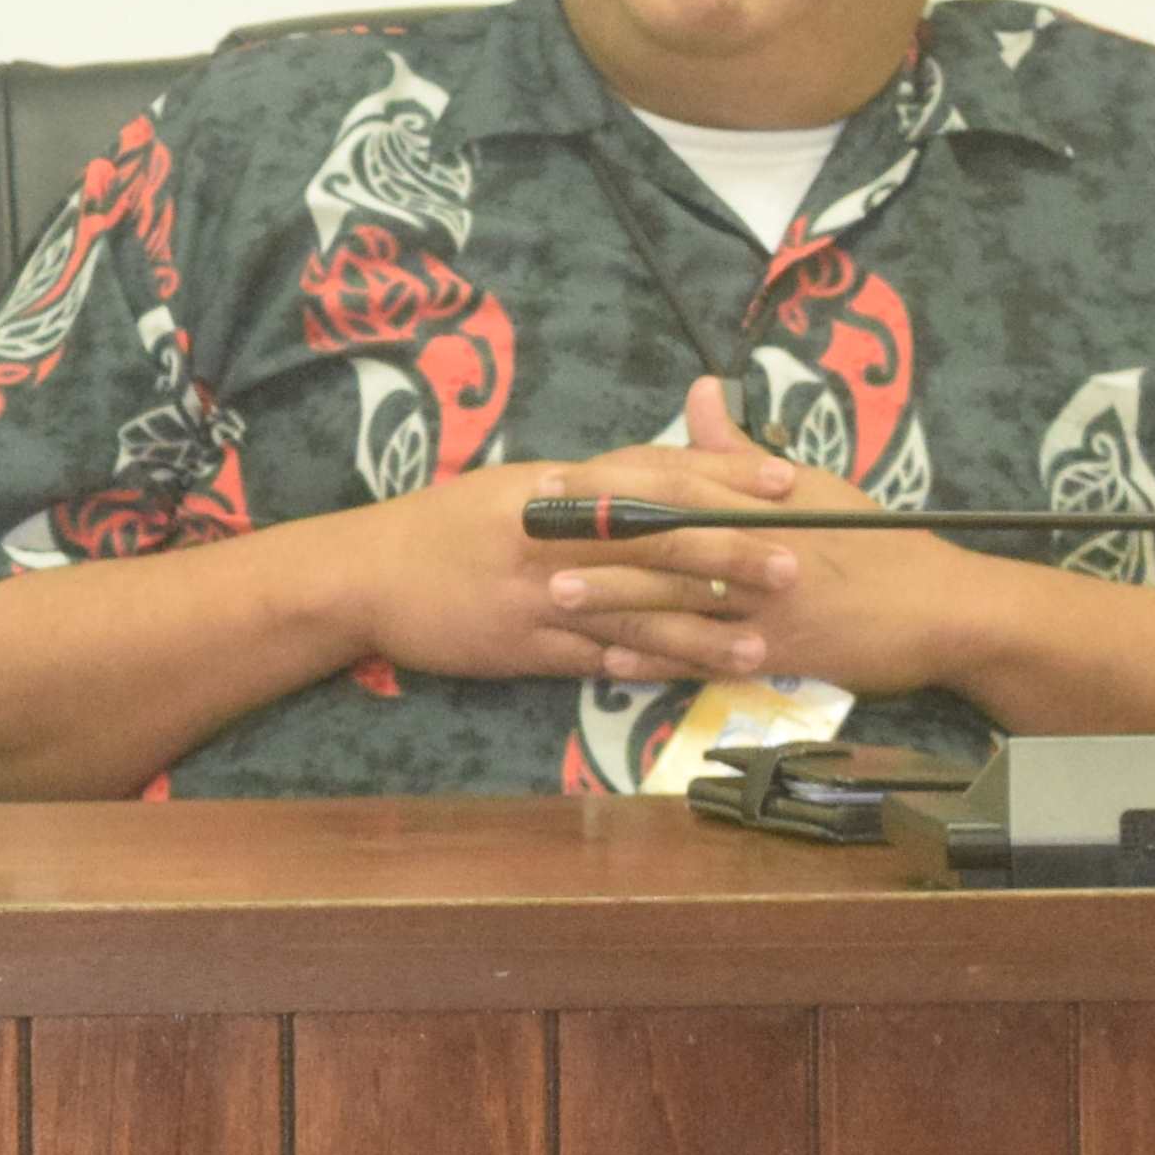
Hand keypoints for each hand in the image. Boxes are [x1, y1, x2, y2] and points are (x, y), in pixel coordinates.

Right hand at [346, 381, 817, 684]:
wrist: (360, 576)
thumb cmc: (439, 526)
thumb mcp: (510, 486)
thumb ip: (585, 484)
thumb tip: (659, 473)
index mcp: (551, 487)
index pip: (651, 474)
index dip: (722, 477)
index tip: (785, 480)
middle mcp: (550, 536)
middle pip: (654, 542)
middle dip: (728, 554)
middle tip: (794, 566)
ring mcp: (536, 596)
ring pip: (634, 612)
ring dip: (700, 632)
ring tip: (761, 647)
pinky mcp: (522, 647)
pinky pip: (595, 660)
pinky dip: (643, 671)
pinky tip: (687, 681)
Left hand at [554, 376, 992, 697]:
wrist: (947, 609)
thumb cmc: (877, 542)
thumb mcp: (816, 487)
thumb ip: (742, 451)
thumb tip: (701, 391)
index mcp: (764, 503)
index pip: (676, 481)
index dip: (609, 479)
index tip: (552, 476)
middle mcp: (760, 548)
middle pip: (666, 535)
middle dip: (594, 532)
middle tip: (527, 528)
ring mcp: (768, 603)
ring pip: (678, 598)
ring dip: (614, 596)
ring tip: (553, 593)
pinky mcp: (780, 652)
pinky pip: (707, 659)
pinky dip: (659, 661)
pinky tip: (609, 662)